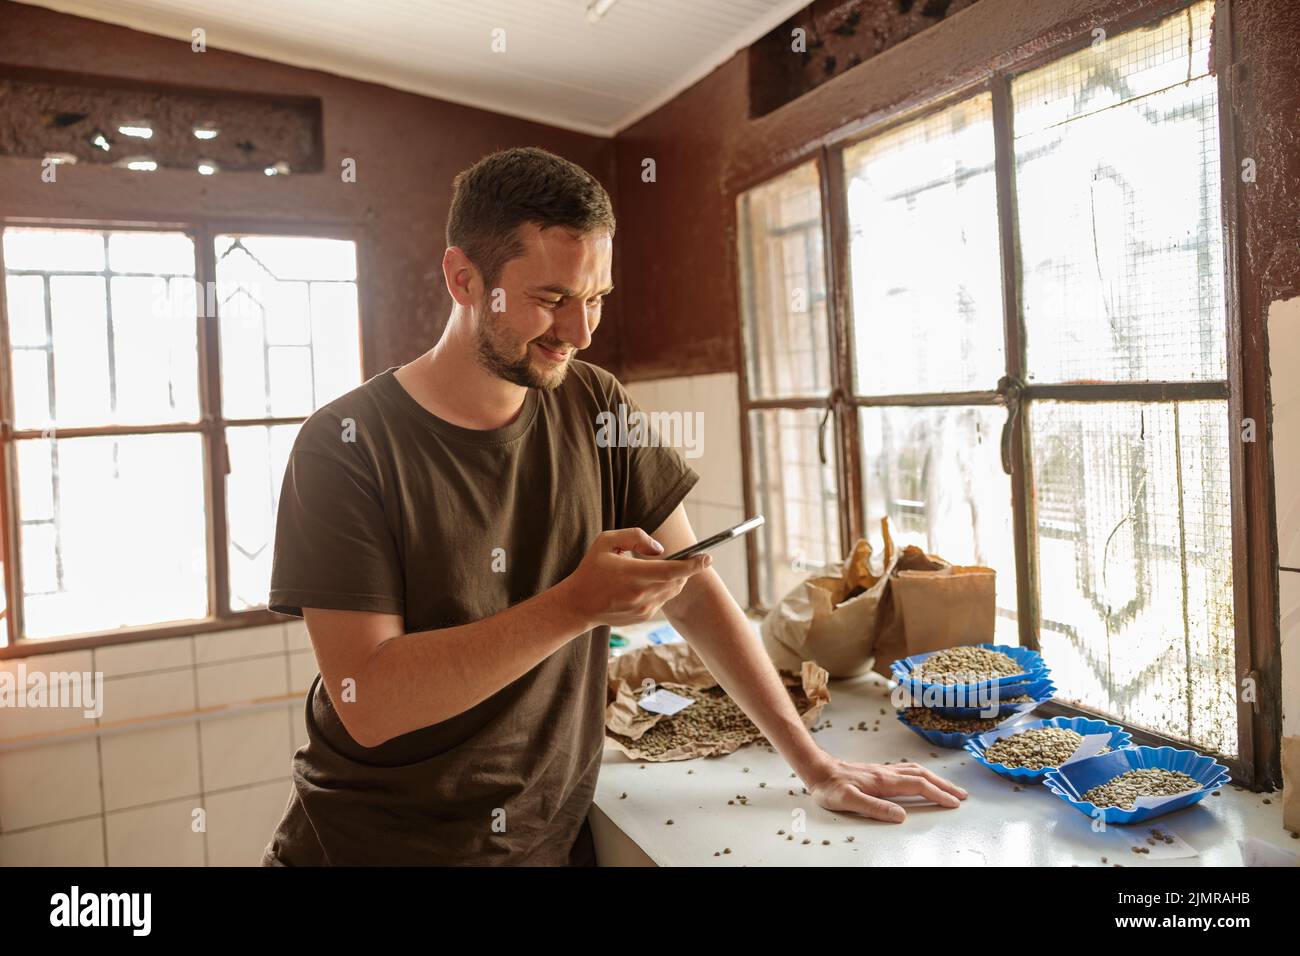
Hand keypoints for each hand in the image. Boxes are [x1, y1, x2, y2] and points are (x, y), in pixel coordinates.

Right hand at [558, 528, 711, 627]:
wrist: (578, 604)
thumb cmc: (592, 570)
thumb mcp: (607, 541)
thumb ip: (635, 537)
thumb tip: (660, 549)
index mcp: (634, 574)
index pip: (674, 570)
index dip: (694, 564)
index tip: (708, 557)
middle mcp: (642, 593)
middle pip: (678, 580)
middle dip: (685, 569)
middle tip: (683, 558)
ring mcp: (644, 608)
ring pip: (672, 591)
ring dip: (674, 579)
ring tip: (661, 569)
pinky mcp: (643, 617)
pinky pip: (662, 600)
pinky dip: (662, 589)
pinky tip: (646, 583)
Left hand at [803, 756, 967, 822]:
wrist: (818, 769)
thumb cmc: (830, 787)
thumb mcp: (848, 801)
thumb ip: (875, 808)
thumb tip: (901, 815)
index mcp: (884, 780)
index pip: (918, 786)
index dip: (938, 794)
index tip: (954, 803)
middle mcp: (887, 772)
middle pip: (923, 776)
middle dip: (944, 785)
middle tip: (962, 796)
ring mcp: (884, 770)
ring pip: (916, 771)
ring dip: (936, 778)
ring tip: (949, 788)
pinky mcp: (879, 771)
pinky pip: (908, 770)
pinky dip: (922, 774)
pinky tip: (922, 779)